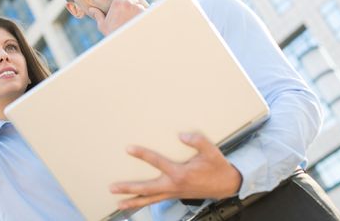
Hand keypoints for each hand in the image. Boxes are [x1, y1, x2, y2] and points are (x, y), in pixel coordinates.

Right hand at [88, 0, 147, 34]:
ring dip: (138, 12)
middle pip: (134, 0)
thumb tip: (91, 9)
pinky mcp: (146, 14)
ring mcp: (138, 8)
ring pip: (140, 7)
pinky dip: (146, 15)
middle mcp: (129, 3)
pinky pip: (148, 11)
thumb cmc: (113, 33)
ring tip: (135, 21)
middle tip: (129, 15)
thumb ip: (98, 15)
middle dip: (133, 5)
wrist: (125, 42)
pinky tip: (144, 20)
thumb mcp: (103, 25)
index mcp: (118, 3)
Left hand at [110, 133, 241, 209]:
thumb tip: (182, 135)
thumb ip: (197, 141)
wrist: (227, 185)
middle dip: (128, 188)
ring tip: (118, 204)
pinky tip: (136, 204)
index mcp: (180, 173)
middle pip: (146, 189)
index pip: (156, 162)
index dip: (142, 154)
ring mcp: (174, 193)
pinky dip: (145, 203)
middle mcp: (174, 186)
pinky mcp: (175, 196)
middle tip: (112, 188)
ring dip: (133, 202)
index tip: (129, 149)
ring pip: (150, 199)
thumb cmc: (217, 167)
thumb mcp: (212, 151)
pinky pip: (156, 200)